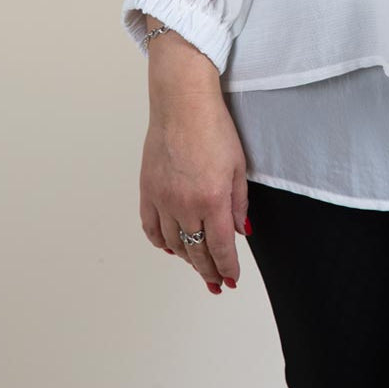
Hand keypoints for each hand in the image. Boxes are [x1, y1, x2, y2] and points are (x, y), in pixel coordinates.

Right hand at [139, 91, 249, 294]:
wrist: (182, 104)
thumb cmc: (214, 127)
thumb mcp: (239, 165)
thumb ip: (239, 203)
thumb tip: (241, 231)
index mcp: (212, 199)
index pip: (221, 247)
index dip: (227, 267)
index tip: (231, 278)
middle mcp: (185, 205)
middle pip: (197, 251)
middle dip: (209, 271)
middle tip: (217, 283)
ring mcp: (163, 199)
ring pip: (174, 244)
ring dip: (187, 259)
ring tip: (198, 266)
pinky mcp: (147, 191)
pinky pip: (151, 228)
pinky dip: (162, 242)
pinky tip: (171, 248)